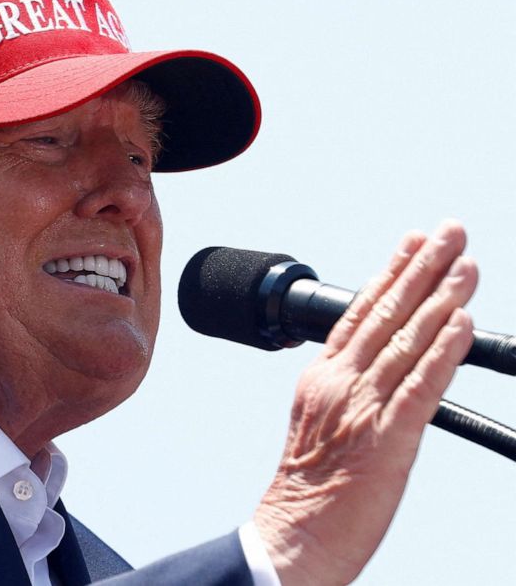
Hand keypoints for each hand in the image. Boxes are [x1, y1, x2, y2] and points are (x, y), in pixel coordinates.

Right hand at [253, 220, 476, 584]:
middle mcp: (340, 382)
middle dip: (422, 268)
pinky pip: (421, 386)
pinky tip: (462, 322)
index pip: (359, 313)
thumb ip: (347, 386)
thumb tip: (384, 361)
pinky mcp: (388, 437)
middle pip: (386, 314)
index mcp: (321, 376)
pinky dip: (443, 351)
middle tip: (450, 232)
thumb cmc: (309, 486)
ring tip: (468, 265)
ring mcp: (363, 406)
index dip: (390, 272)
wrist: (295, 532)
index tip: (413, 241)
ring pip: (407, 341)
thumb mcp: (318, 422)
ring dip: (441, 298)